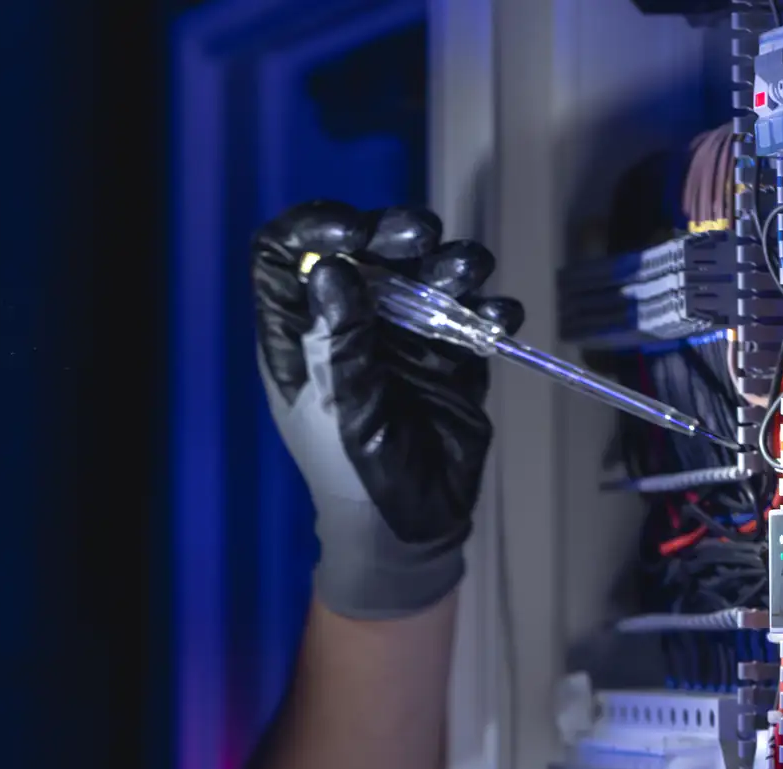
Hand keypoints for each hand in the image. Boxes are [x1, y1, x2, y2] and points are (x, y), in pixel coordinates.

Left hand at [252, 201, 522, 617]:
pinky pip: (467, 310)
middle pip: (362, 248)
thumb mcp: (339, 411)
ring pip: (419, 269)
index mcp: (299, 333)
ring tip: (468, 272)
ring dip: (447, 261)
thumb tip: (332, 271)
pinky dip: (485, 306)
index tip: (353, 234)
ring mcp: (399, 331)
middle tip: (420, 236)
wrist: (409, 526)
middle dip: (392, 232)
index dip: (312, 229)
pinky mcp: (447, 350)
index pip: (285, 255)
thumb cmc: (354, 476)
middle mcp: (347, 321)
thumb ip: (338, 344)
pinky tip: (497, 316)